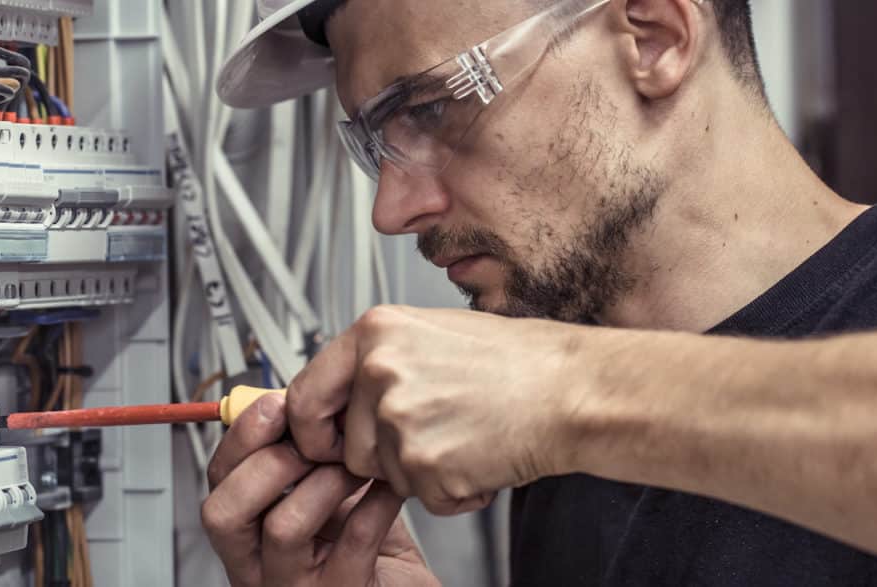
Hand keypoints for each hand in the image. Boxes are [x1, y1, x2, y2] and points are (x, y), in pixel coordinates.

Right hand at [201, 393, 437, 586]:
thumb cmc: (362, 543)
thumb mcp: (323, 492)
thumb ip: (303, 453)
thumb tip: (297, 396)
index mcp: (248, 534)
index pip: (217, 484)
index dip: (240, 439)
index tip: (276, 405)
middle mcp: (259, 567)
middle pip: (224, 513)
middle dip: (268, 462)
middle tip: (313, 443)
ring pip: (283, 527)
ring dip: (326, 482)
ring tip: (357, 467)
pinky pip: (353, 542)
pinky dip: (375, 504)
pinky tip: (388, 488)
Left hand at [288, 306, 585, 514]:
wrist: (573, 389)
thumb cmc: (518, 362)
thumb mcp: (432, 334)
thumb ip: (378, 360)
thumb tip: (339, 393)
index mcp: (375, 332)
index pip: (303, 395)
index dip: (312, 430)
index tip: (326, 442)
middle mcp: (379, 370)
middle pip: (344, 446)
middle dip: (380, 456)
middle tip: (429, 438)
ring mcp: (399, 418)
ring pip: (383, 475)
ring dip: (420, 471)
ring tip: (465, 436)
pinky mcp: (425, 463)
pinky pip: (422, 498)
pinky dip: (452, 491)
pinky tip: (481, 455)